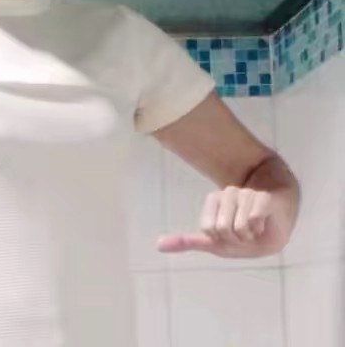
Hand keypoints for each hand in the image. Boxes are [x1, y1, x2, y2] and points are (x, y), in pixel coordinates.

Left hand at [156, 186, 291, 257]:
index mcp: (213, 201)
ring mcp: (245, 193)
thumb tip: (158, 245)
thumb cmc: (248, 233)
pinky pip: (252, 220)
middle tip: (246, 234)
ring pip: (238, 227)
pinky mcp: (262, 197)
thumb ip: (188, 241)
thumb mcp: (216, 242)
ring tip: (256, 228)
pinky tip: (264, 224)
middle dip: (236, 239)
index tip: (231, 236)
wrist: (280, 221)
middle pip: (222, 229)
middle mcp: (227, 193)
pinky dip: (259, 229)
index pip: (207, 229)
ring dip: (250, 236)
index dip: (221, 240)